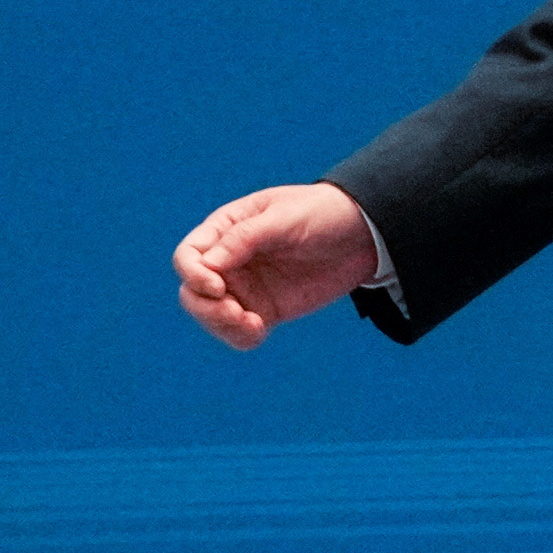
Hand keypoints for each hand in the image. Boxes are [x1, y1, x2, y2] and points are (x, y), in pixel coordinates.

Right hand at [173, 183, 381, 350]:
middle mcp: (229, 261)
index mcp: (226, 229)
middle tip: (238, 313)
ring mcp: (246, 287)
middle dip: (207, 308)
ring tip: (254, 325)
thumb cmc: (322, 213)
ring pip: (211, 316)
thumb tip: (209, 263)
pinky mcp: (264, 310)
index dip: (194, 275)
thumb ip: (246, 238)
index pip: (188, 256)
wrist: (363, 235)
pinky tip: (260, 332)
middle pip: (192, 292)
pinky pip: (238, 332)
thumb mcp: (285, 219)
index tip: (219, 287)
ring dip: (222, 327)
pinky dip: (241, 338)